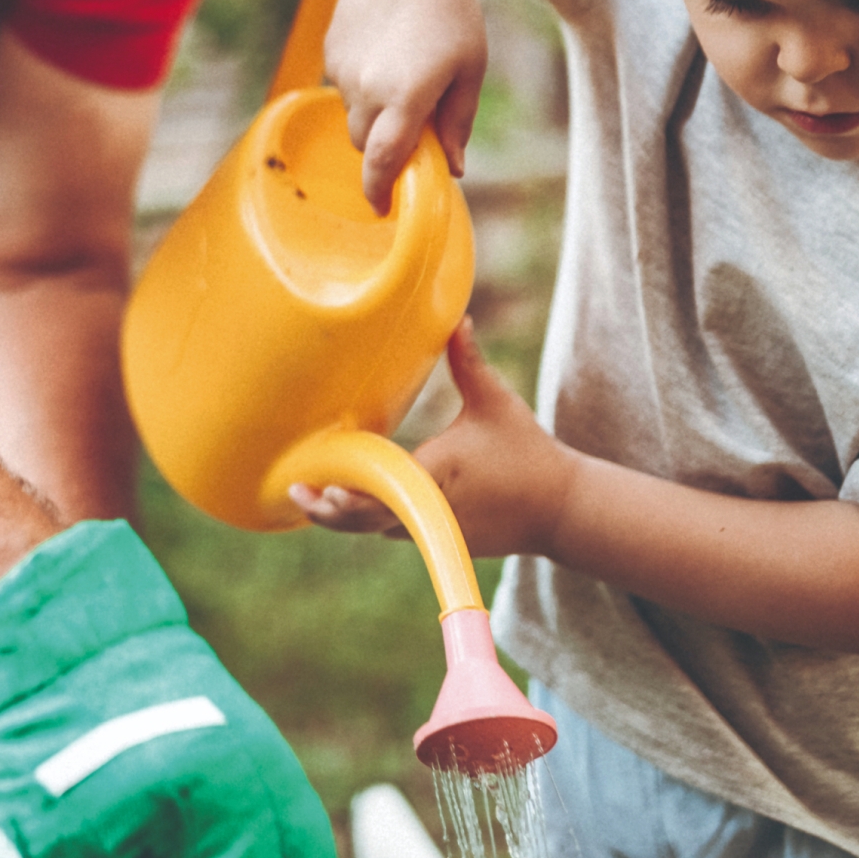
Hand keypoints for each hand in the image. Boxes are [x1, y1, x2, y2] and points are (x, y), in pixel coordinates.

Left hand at [293, 323, 577, 558]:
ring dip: (344, 518)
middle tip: (297, 493)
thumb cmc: (528, 452)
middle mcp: (430, 508)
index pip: (384, 488)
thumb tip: (457, 318)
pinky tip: (345, 506)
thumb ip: (469, 361)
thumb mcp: (495, 402)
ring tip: (308, 498)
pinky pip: (394, 530)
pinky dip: (369, 520)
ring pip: (376, 528)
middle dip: (329, 511)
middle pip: (366, 519)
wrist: (561, 509)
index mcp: (438, 473)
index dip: (349, 493)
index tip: (320, 485)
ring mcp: (435, 530)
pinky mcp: (441, 539)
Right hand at [322, 0, 485, 214]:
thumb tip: (455, 170)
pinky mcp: (331, 54)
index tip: (384, 209)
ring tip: (404, 74)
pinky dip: (363, 86)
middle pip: (366, 145)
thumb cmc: (451, 12)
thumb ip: (458, 124)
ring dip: (376, 114)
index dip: (380, 191)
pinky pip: (344, 87)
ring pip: (354, 116)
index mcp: (407, 97)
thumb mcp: (470, 70)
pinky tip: (386, 52)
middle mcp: (368, 89)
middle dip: (385, 149)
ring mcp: (343, 71)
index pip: (383, 161)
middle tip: (413, 130)